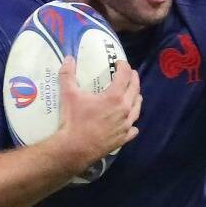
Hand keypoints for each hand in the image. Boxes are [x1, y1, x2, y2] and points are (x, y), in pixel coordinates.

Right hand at [50, 57, 139, 173]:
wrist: (74, 148)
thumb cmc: (73, 120)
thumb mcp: (69, 94)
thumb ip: (68, 74)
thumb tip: (68, 58)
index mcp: (115, 97)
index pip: (124, 75)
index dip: (123, 66)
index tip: (119, 63)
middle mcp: (124, 110)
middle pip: (135, 90)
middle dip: (133, 79)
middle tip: (129, 74)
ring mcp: (125, 126)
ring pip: (137, 109)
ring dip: (136, 99)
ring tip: (135, 95)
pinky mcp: (123, 139)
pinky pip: (133, 129)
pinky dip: (132, 124)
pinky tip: (130, 124)